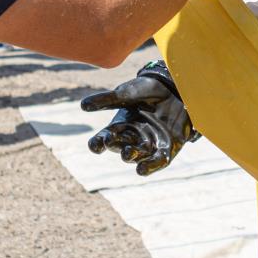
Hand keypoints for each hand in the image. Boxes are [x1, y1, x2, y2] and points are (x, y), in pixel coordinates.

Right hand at [81, 61, 196, 175]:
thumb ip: (108, 100)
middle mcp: (133, 139)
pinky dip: (151, 166)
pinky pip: (158, 161)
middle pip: (120, 147)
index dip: (98, 143)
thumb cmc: (147, 90)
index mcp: (120, 126)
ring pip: (138, 156)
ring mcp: (150, 145)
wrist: (175, 88)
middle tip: (109, 141)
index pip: (105, 139)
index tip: (96, 144)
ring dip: (131, 156)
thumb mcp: (128, 93)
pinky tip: (142, 170)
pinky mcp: (167, 149)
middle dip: (115, 145)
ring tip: (127, 154)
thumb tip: (82, 105)